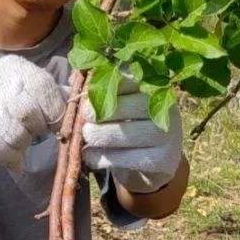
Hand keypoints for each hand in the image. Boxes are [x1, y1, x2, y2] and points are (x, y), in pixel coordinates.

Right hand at [0, 55, 66, 171]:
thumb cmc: (2, 99)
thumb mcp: (27, 87)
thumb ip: (55, 94)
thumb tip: (85, 105)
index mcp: (18, 69)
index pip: (47, 93)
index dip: (55, 114)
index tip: (52, 123)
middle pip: (30, 114)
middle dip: (35, 128)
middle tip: (31, 130)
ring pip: (17, 136)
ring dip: (21, 144)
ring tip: (16, 139)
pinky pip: (2, 151)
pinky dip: (11, 157)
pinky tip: (8, 152)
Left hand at [81, 74, 182, 192]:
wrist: (151, 160)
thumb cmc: (127, 123)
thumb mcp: (115, 103)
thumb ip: (96, 89)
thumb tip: (73, 79)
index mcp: (150, 87)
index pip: (123, 80)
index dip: (98, 89)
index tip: (83, 99)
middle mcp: (164, 108)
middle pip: (123, 107)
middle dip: (96, 113)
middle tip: (83, 119)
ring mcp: (166, 134)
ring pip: (125, 134)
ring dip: (98, 136)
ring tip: (85, 137)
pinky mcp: (163, 159)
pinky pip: (127, 158)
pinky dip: (103, 158)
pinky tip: (90, 156)